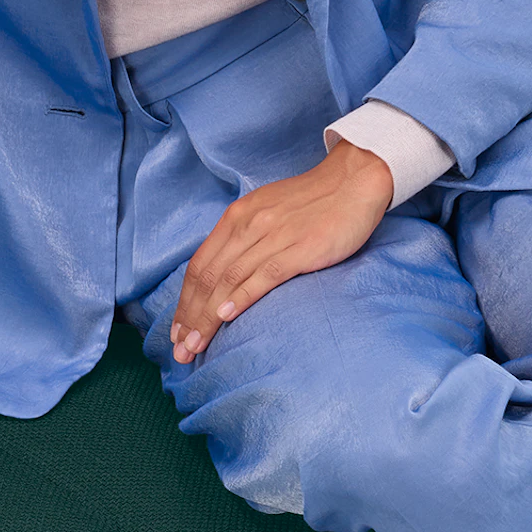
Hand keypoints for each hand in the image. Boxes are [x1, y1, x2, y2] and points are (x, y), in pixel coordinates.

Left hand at [168, 136, 393, 364]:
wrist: (354, 181)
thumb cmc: (312, 201)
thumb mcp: (266, 211)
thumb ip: (243, 238)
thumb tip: (223, 274)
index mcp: (237, 217)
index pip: (199, 265)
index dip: (184, 302)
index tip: (177, 331)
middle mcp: (248, 225)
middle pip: (207, 277)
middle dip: (189, 317)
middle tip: (180, 350)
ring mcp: (273, 236)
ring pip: (228, 280)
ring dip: (207, 317)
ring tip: (196, 346)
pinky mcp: (300, 248)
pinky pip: (263, 275)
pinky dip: (241, 297)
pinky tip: (226, 317)